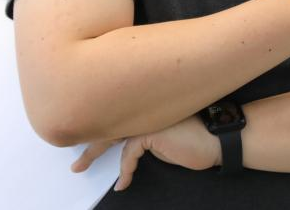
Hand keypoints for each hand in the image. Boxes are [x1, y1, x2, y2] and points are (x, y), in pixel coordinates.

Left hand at [70, 114, 221, 189]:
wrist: (217, 140)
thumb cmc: (194, 141)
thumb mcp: (163, 138)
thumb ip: (143, 134)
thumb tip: (125, 143)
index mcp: (145, 106)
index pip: (114, 114)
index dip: (96, 127)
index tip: (82, 141)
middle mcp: (143, 107)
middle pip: (106, 122)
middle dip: (86, 140)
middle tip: (72, 157)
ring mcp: (146, 116)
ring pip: (111, 135)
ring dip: (93, 154)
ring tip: (80, 167)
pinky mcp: (150, 130)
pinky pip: (129, 153)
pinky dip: (125, 169)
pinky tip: (124, 183)